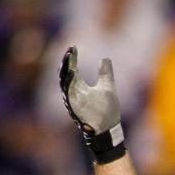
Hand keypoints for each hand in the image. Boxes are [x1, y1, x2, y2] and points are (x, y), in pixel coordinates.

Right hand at [59, 46, 124, 163]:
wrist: (110, 128)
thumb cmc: (107, 110)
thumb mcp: (107, 86)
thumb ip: (105, 73)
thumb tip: (105, 58)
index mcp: (79, 86)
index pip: (71, 69)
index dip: (71, 58)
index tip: (73, 47)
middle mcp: (73, 92)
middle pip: (65, 74)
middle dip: (66, 62)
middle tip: (69, 51)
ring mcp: (73, 101)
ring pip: (65, 84)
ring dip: (66, 71)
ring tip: (69, 59)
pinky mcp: (75, 109)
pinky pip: (69, 95)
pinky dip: (69, 85)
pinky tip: (71, 74)